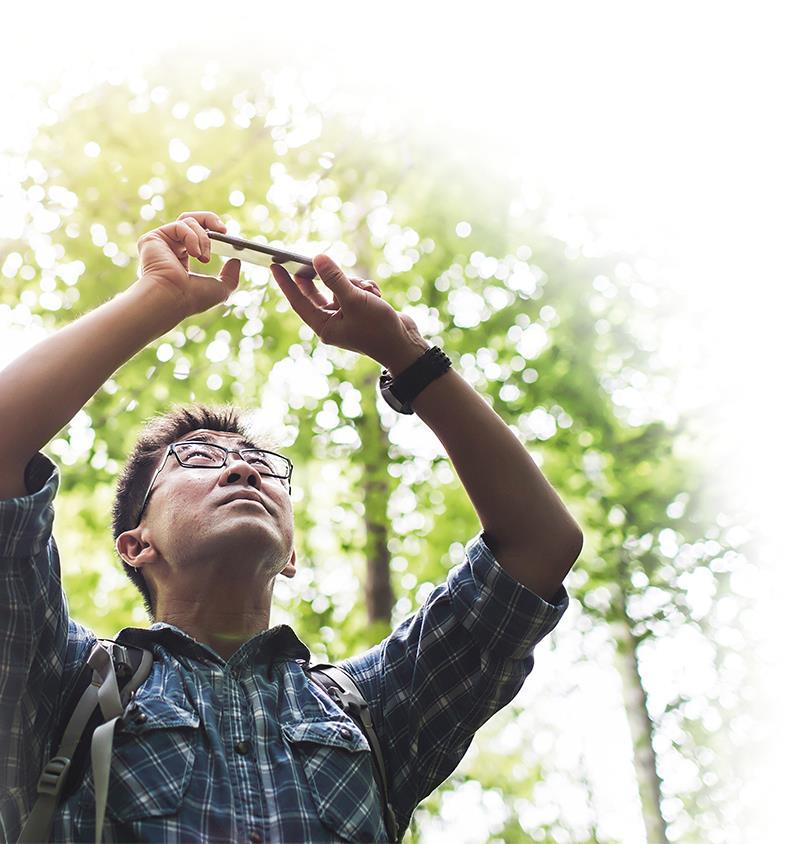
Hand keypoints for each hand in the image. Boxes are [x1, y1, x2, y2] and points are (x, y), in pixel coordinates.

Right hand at [135, 211, 241, 318]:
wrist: (171, 299)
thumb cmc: (192, 298)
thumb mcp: (221, 289)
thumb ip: (230, 276)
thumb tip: (236, 260)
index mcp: (182, 258)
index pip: (198, 235)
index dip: (214, 231)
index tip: (227, 236)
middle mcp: (170, 248)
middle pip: (191, 219)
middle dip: (210, 220)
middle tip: (223, 230)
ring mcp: (161, 242)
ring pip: (188, 221)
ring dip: (203, 237)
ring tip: (204, 257)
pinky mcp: (153, 238)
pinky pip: (180, 225)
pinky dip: (192, 237)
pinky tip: (195, 253)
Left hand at [270, 255, 429, 371]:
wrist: (405, 346)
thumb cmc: (378, 329)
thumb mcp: (355, 300)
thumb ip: (335, 279)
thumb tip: (317, 258)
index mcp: (324, 326)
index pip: (299, 302)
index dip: (286, 283)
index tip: (274, 266)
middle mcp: (332, 323)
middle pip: (316, 293)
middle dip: (323, 278)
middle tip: (311, 260)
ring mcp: (346, 317)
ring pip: (340, 289)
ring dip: (354, 283)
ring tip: (369, 290)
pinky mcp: (360, 312)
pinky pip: (355, 292)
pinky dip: (366, 289)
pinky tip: (378, 294)